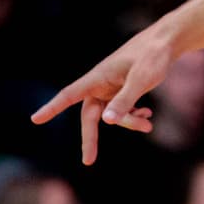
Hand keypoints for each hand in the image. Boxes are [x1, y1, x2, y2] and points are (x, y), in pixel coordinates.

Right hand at [30, 29, 168, 164]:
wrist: (168, 41)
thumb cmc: (153, 56)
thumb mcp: (141, 79)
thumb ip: (125, 100)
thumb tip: (106, 122)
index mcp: (98, 77)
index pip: (69, 94)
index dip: (52, 107)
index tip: (35, 119)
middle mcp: (101, 84)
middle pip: (90, 116)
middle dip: (91, 138)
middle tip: (88, 161)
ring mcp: (112, 88)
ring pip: (111, 116)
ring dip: (127, 122)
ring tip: (147, 123)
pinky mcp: (123, 90)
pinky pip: (121, 111)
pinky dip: (132, 116)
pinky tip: (146, 115)